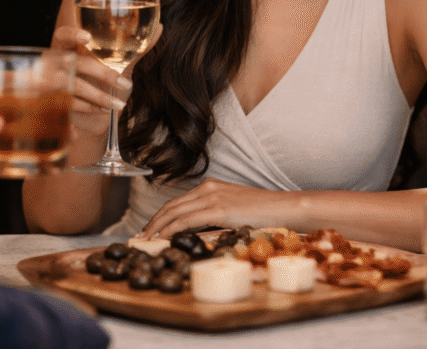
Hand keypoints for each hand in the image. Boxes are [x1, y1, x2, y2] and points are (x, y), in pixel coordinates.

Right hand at [50, 23, 162, 135]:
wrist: (89, 117)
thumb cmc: (101, 83)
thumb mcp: (118, 65)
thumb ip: (134, 48)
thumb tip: (159, 28)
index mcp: (68, 48)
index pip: (62, 35)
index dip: (72, 34)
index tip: (87, 37)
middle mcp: (56, 64)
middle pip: (72, 62)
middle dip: (101, 73)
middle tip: (124, 82)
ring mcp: (52, 85)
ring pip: (74, 87)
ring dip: (99, 97)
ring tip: (119, 105)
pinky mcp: (56, 105)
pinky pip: (72, 105)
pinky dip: (91, 109)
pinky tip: (104, 111)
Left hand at [139, 178, 288, 238]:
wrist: (285, 207)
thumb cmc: (264, 212)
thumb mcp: (234, 209)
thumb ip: (215, 214)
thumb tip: (200, 232)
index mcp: (210, 187)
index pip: (177, 201)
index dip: (161, 215)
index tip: (151, 228)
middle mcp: (207, 188)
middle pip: (171, 206)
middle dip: (153, 222)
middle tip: (141, 236)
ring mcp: (212, 197)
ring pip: (174, 212)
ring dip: (157, 227)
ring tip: (146, 240)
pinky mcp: (218, 209)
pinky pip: (186, 221)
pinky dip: (171, 230)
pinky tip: (162, 239)